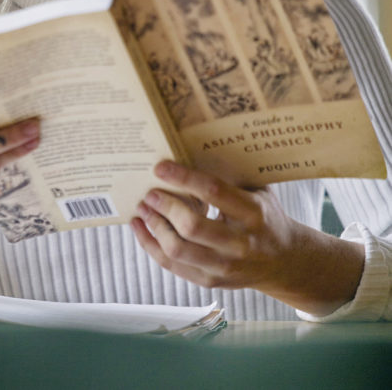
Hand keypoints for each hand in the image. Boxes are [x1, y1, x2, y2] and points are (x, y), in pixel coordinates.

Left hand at [131, 160, 363, 314]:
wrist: (286, 261)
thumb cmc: (264, 215)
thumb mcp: (257, 191)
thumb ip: (230, 174)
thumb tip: (189, 147)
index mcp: (254, 212)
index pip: (213, 192)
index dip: (183, 178)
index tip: (160, 167)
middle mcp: (241, 243)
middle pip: (192, 226)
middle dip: (164, 206)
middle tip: (149, 192)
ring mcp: (226, 266)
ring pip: (178, 249)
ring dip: (153, 226)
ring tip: (142, 209)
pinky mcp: (211, 281)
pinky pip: (172, 265)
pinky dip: (150, 246)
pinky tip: (141, 229)